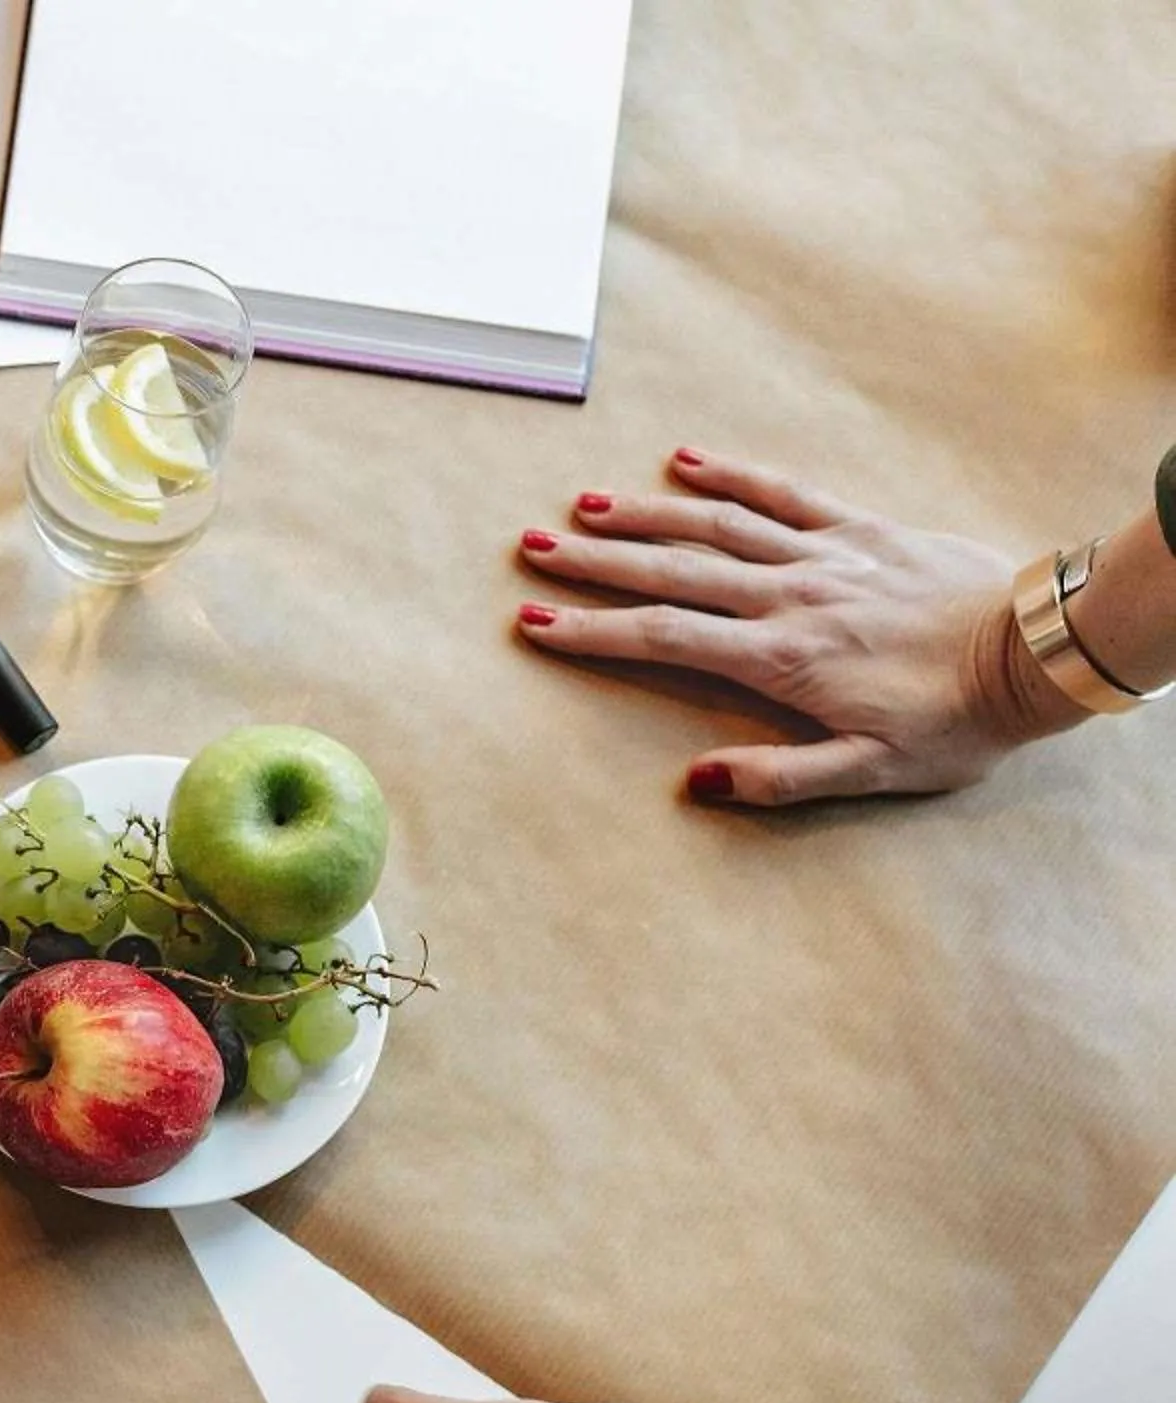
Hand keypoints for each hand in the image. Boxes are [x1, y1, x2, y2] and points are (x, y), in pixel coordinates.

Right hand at [512, 448, 1080, 807]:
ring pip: (717, 524)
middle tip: (531, 547)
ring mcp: (824, 556)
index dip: (593, 631)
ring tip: (585, 504)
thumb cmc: (955, 721)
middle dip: (596, 560)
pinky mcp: (861, 530)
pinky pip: (785, 494)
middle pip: (673, 570)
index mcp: (781, 658)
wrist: (1035, 652)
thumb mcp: (871, 772)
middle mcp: (789, 597)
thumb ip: (781, 779)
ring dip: (645, 512)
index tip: (535, 623)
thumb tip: (697, 779)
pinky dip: (734, 473)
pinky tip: (688, 458)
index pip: (665, 638)